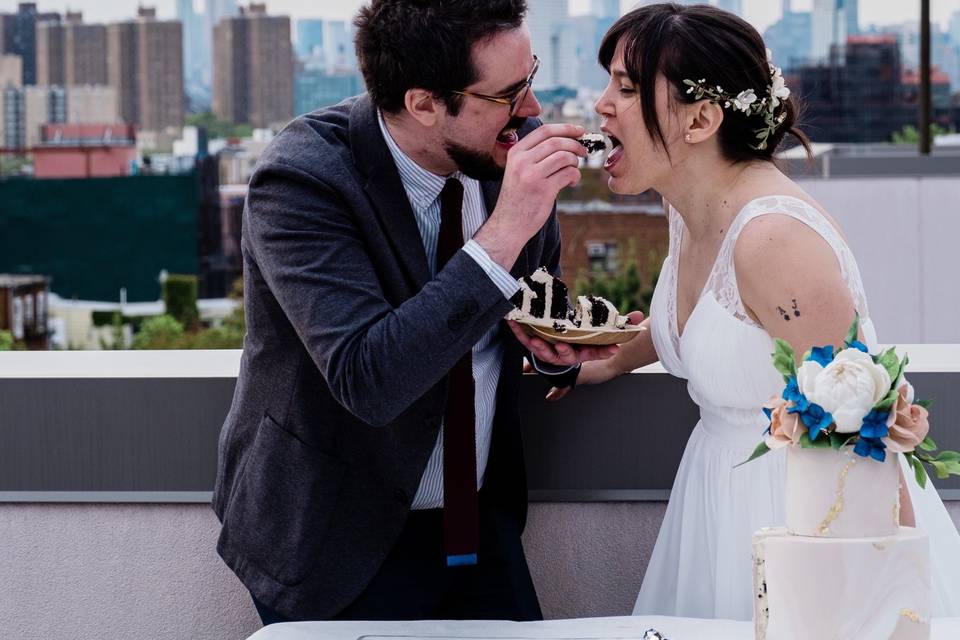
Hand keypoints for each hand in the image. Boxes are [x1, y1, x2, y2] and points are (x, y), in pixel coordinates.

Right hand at [475, 124, 586, 268]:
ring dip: (575, 162)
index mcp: (515, 153)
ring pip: (564, 157)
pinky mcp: (543, 190)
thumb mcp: (518, 170)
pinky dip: (575, 176)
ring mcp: (532, 175)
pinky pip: (568, 173)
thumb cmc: (518, 198)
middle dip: (575, 144)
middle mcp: (522, 161)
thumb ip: (534, 155)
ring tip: (574, 169)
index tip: (579, 131)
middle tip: (583, 152)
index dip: (565, 128)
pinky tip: (571, 182)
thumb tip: (565, 140)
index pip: (544, 131)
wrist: (508, 225)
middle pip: (556, 141)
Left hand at [508, 319, 618, 367]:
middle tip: (562, 346)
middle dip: (565, 351)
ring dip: (539, 346)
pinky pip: (525, 339)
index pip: (596, 353)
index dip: (604, 352)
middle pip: (567, 355)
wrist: (559, 343)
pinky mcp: (535, 344)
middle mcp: (567, 354)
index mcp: (583, 351)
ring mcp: (550, 351)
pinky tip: (512, 322)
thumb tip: (641, 317)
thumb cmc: (581, 338)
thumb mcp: (601, 330)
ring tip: (535, 340)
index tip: (612, 349)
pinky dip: (518, 332)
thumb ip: (620, 324)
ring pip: (544, 352)